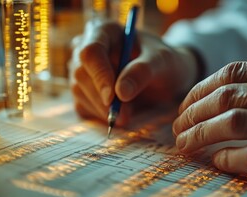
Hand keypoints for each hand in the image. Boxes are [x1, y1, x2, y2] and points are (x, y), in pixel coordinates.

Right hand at [71, 20, 197, 124]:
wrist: (167, 76)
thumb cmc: (165, 62)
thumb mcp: (162, 62)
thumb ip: (142, 72)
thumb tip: (120, 91)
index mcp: (105, 30)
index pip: (91, 51)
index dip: (99, 75)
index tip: (112, 97)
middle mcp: (87, 46)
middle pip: (81, 74)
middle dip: (102, 99)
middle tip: (126, 116)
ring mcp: (82, 68)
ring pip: (79, 92)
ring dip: (103, 109)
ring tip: (129, 114)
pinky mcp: (83, 90)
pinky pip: (83, 106)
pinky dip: (100, 115)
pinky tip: (121, 113)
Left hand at [172, 61, 246, 196]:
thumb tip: (224, 99)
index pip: (233, 73)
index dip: (200, 90)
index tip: (185, 106)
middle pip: (226, 96)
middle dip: (191, 114)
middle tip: (177, 129)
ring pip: (232, 123)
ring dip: (199, 136)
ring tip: (185, 146)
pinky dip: (226, 159)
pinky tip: (217, 162)